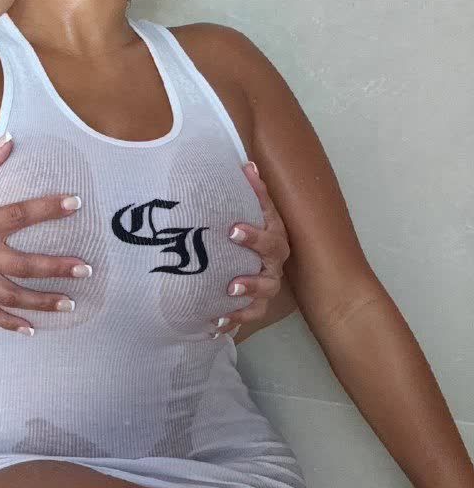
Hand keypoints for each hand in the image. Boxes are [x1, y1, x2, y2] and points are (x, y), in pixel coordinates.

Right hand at [0, 138, 90, 333]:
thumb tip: (9, 140)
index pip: (18, 216)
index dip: (47, 209)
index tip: (75, 203)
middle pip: (22, 266)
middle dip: (55, 268)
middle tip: (85, 269)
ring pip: (9, 296)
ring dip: (40, 302)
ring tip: (69, 304)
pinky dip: (8, 324)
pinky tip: (30, 329)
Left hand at [209, 162, 289, 339]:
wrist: (256, 259)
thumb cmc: (252, 230)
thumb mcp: (254, 211)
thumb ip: (253, 191)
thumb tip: (247, 163)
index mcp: (274, 237)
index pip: (269, 235)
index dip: (254, 235)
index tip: (232, 231)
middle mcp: (273, 263)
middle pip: (270, 271)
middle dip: (252, 275)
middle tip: (231, 281)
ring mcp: (267, 285)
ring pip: (265, 295)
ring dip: (247, 298)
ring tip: (228, 299)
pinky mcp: (256, 304)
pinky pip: (249, 315)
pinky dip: (233, 320)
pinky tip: (214, 324)